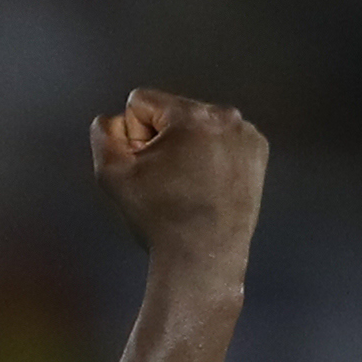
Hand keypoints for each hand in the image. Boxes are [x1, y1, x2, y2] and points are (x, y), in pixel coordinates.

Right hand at [89, 90, 266, 270]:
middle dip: (163, 140)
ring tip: (190, 185)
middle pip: (173, 112)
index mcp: (191, 115)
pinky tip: (210, 184)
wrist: (204, 258)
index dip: (135, 136)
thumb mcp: (112, 175)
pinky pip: (224, 138)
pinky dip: (214, 156)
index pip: (142, 103)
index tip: (148, 168)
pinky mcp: (258, 151)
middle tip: (169, 180)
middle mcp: (225, 116)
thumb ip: (103, 135)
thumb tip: (111, 120)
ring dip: (188, 146)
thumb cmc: (159, 218)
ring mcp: (246, 133)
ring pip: (199, 125)